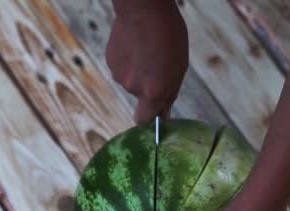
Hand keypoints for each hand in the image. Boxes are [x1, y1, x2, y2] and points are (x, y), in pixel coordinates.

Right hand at [106, 1, 188, 123]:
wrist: (144, 9)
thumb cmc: (169, 35)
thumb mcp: (179, 67)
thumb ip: (169, 93)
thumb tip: (164, 115)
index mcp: (153, 92)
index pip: (143, 121)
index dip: (149, 117)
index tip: (155, 111)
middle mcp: (133, 87)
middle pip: (140, 97)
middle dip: (147, 86)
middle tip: (157, 65)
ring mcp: (119, 74)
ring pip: (130, 81)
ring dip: (138, 71)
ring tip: (146, 51)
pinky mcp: (110, 61)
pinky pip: (121, 68)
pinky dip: (128, 61)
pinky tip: (135, 45)